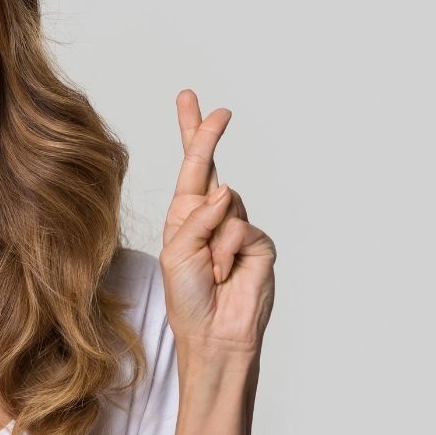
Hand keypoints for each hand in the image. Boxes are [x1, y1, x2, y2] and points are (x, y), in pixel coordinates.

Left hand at [160, 90, 275, 356]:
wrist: (213, 335)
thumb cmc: (187, 297)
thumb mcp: (176, 254)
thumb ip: (196, 218)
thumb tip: (226, 189)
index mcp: (185, 215)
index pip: (190, 167)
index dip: (192, 133)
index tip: (190, 99)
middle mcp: (211, 216)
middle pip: (211, 166)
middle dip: (208, 136)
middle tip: (216, 109)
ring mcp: (238, 228)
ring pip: (225, 205)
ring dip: (209, 239)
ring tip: (207, 270)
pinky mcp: (259, 244)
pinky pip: (241, 229)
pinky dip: (225, 252)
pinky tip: (223, 274)